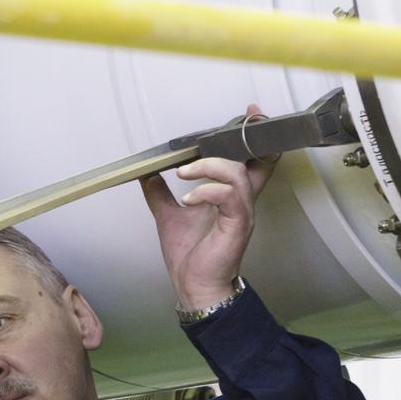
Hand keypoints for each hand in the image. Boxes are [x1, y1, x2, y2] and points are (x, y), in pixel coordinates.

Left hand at [141, 104, 276, 310]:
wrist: (194, 286)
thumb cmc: (190, 257)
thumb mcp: (168, 217)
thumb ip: (160, 195)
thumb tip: (147, 175)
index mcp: (229, 197)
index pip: (250, 161)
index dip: (252, 138)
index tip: (249, 114)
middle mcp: (241, 201)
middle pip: (254, 160)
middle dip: (246, 138)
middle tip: (233, 122)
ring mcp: (241, 212)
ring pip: (237, 174)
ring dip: (209, 167)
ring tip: (184, 174)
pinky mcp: (237, 224)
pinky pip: (228, 197)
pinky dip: (206, 191)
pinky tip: (188, 198)